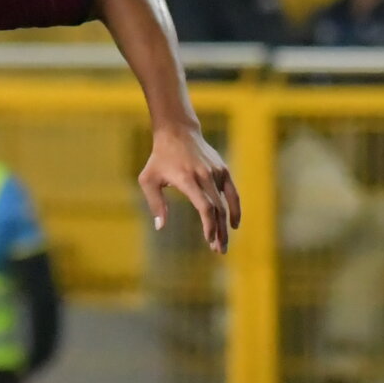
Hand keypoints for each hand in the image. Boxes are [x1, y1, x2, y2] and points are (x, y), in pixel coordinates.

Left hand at [139, 123, 239, 252]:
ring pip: (226, 203)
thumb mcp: (148, 180)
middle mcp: (204, 175)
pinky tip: (233, 224)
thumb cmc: (159, 158)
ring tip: (224, 243)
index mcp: (187, 179)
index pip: (204, 206)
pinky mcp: (222, 169)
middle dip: (219, 232)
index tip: (208, 239)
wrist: (178, 132)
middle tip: (219, 250)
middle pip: (217, 208)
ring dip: (227, 224)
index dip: (209, 225)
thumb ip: (155, 203)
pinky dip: (235, 208)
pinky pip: (232, 192)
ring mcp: (216, 172)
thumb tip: (160, 227)